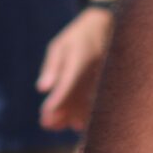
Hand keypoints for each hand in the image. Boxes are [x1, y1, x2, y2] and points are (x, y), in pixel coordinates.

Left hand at [35, 7, 116, 132]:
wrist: (107, 27)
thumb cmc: (77, 37)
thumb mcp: (60, 46)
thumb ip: (52, 67)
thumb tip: (42, 88)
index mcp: (82, 56)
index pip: (68, 82)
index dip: (57, 100)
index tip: (45, 113)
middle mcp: (95, 68)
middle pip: (79, 97)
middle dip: (63, 113)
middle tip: (46, 124)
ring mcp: (105, 76)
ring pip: (89, 103)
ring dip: (73, 116)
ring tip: (56, 125)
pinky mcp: (110, 83)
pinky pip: (97, 102)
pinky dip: (85, 113)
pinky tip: (75, 123)